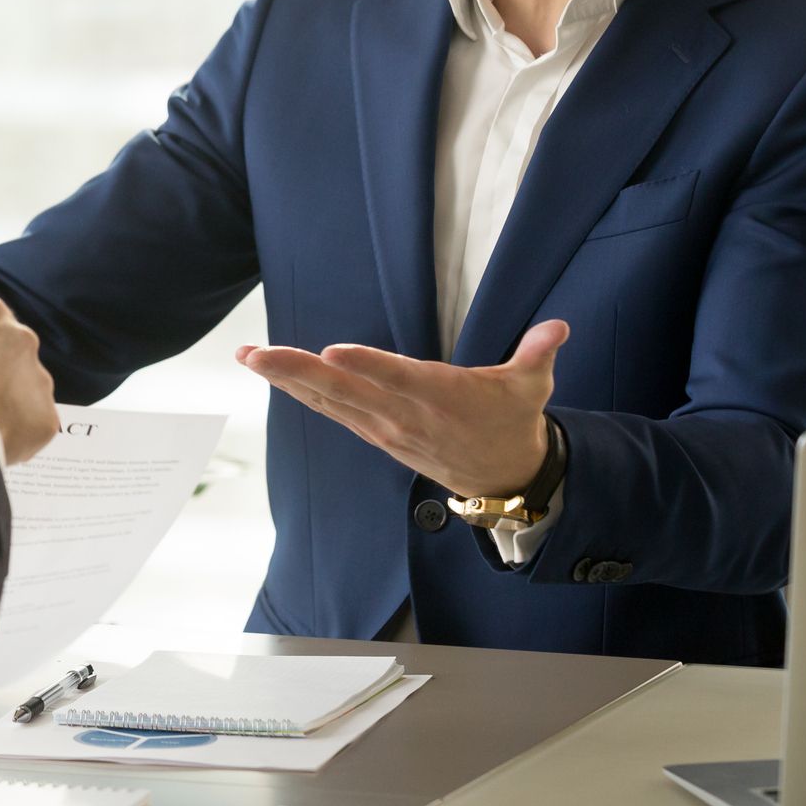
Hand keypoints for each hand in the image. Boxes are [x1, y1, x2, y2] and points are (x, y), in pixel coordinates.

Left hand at [237, 321, 569, 496]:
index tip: (331, 352)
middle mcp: (403, 414)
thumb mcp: (532, 386)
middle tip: (257, 354)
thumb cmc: (514, 419)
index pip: (397, 378)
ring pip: (329, 401)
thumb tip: (556, 327)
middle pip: (345, 391)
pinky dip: (300, 393)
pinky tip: (272, 375)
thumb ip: (537, 353)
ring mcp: (384, 427)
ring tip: (248, 358)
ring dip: (286, 380)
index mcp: (440, 396)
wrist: (506, 477)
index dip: (366, 366)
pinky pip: (331, 411)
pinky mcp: (375, 433)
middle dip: (297, 372)